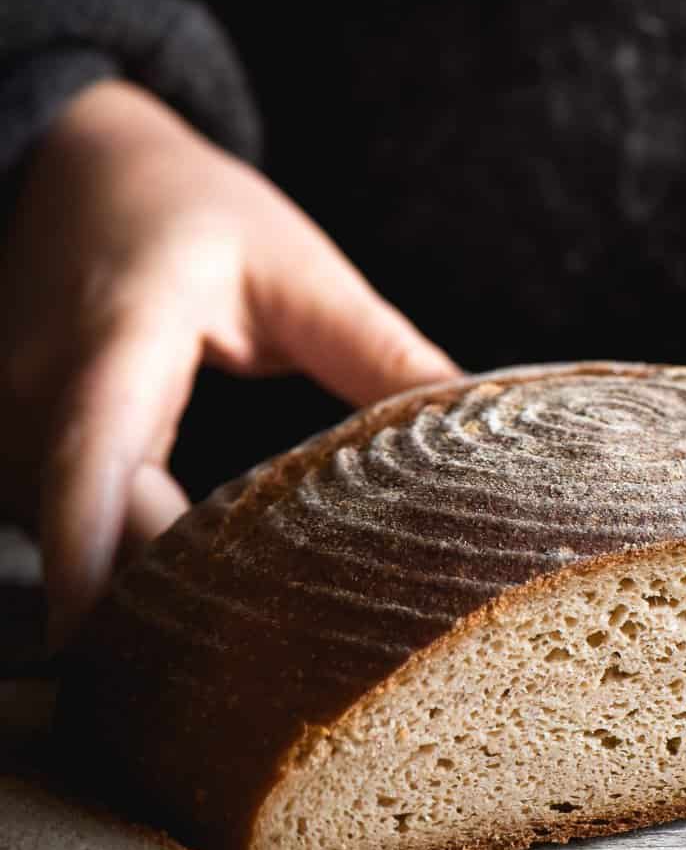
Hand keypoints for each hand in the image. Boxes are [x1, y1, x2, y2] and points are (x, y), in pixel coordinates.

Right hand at [0, 79, 459, 648]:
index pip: (90, 459)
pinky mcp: (13, 448)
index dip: (89, 555)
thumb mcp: (296, 266)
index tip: (99, 644)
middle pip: (92, 529)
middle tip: (269, 684)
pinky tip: (193, 588)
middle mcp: (38, 393)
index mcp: (119, 337)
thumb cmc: (192, 211)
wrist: (78, 165)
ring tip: (244, 644)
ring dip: (146, 584)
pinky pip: (68, 522)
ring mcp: (9, 424)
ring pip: (76, 537)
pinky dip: (124, 555)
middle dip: (166, 604)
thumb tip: (476, 421)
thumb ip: (379, 349)